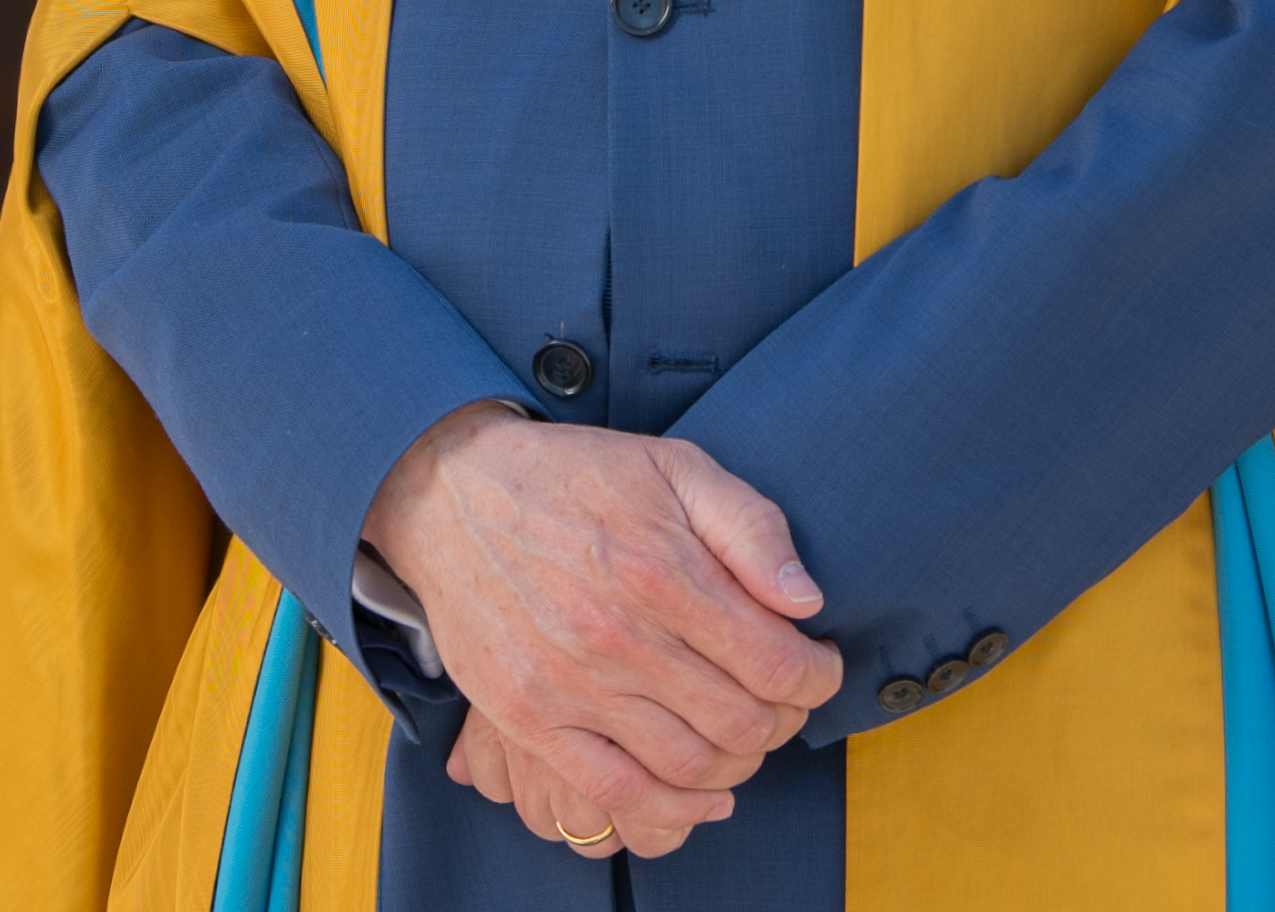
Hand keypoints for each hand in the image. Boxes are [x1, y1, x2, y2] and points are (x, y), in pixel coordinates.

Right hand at [364, 402, 839, 852]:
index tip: (820, 664)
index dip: (817, 676)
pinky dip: (673, 809)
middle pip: (741, 721)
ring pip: (689, 765)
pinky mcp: (528, 718)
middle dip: (785, 720)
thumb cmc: (578, 474)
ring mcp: (568, 685)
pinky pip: (616, 792)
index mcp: (662, 568)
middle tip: (787, 700)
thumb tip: (806, 601)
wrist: (455, 493)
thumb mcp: (676, 465)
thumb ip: (751, 528)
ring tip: (748, 734)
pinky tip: (705, 793)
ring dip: (740, 764)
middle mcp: (617, 635)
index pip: (774, 662)